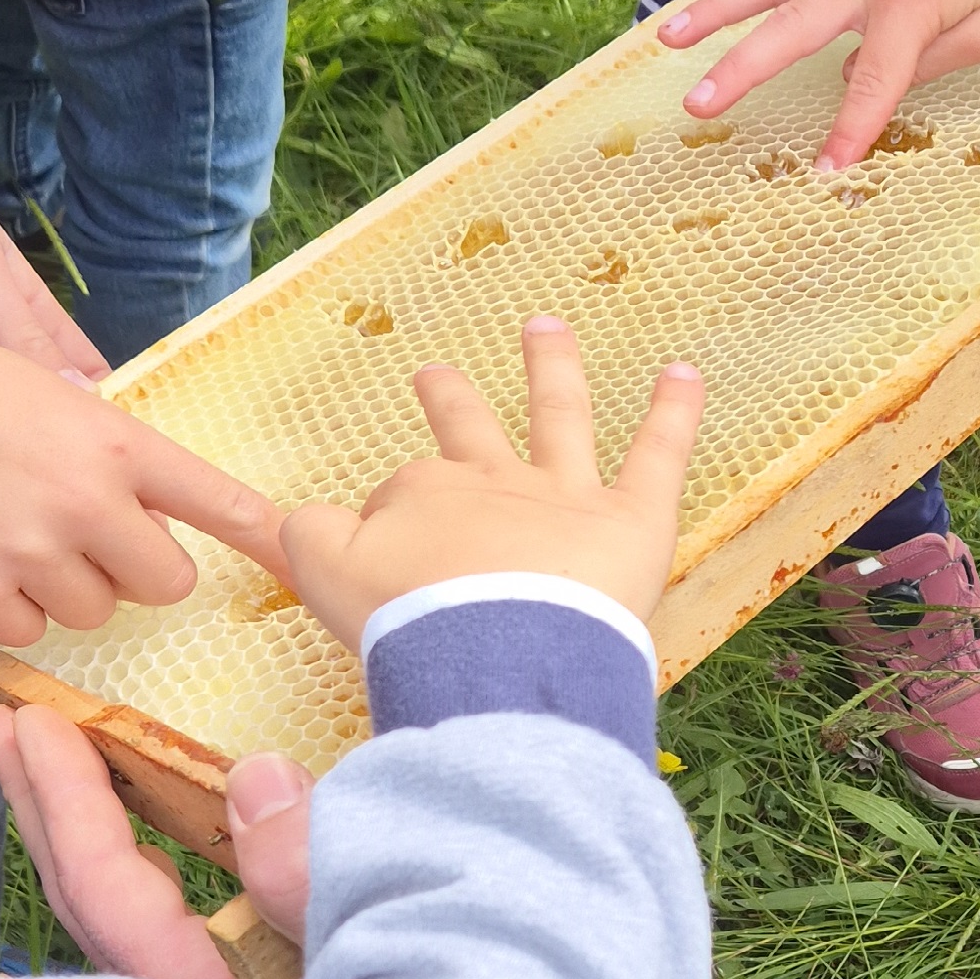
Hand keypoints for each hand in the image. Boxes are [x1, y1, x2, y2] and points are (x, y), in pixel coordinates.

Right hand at [0, 322, 289, 644]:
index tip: (293, 558)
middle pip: (164, 581)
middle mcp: (87, 504)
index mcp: (112, 443)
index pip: (215, 498)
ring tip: (11, 535)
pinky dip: (8, 610)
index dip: (262, 537)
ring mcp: (33, 556)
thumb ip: (95, 440)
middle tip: (89, 538)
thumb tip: (131, 485)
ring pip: (95, 611)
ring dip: (70, 588)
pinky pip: (27, 633)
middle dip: (137, 568)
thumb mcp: (38, 387)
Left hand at [0, 700, 311, 978]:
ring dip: (80, 830)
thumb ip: (310, 877)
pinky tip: (132, 831)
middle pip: (92, 910)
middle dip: (44, 809)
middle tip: (1, 725)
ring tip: (49, 755)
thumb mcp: (376, 948)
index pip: (112, 898)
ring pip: (119, 922)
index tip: (39, 724)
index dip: (72, 804)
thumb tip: (254, 777)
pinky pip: (162, 933)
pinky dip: (131, 867)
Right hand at [283, 316, 703, 645]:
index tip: (382, 567)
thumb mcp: (325, 579)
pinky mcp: (630, 520)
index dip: (384, 529)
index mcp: (424, 497)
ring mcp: (565, 494)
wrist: (493, 652)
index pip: (398, 498)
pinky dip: (674, 413)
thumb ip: (305, 540)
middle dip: (450, 401)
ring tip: (548, 326)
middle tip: (434, 374)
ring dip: (554, 366)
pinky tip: (686, 373)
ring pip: (561, 415)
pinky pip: (659, 454)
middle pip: (468, 428)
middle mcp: (493, 481)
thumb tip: (293, 512)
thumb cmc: (408, 624)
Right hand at [661, 0, 979, 166]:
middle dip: (741, 69)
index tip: (825, 171)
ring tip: (670, 35)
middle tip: (696, 104)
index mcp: (910, 3)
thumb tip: (857, 80)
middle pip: (792, 26)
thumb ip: (923, 63)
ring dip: (715, 6)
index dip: (849, 129)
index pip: (872, 81)